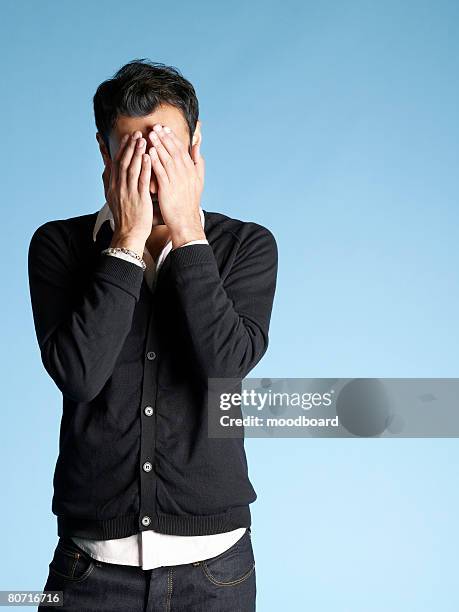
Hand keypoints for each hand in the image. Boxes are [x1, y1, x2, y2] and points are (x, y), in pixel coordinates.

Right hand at [104, 131, 152, 254]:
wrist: (128, 234)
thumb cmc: (124, 217)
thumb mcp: (111, 197)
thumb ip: (109, 181)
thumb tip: (106, 167)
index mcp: (113, 186)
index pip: (115, 163)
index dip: (121, 149)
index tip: (127, 137)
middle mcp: (119, 187)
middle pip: (123, 162)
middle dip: (129, 146)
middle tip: (136, 133)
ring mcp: (128, 192)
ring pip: (131, 168)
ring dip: (136, 152)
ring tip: (142, 139)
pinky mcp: (139, 199)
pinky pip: (141, 180)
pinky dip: (144, 167)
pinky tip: (148, 157)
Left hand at [147, 124, 205, 247]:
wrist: (185, 221)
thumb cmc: (188, 202)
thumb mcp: (198, 180)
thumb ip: (197, 162)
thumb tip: (197, 145)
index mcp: (191, 170)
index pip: (181, 150)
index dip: (172, 138)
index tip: (165, 128)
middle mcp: (185, 174)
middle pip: (174, 151)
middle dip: (165, 138)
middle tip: (156, 126)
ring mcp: (177, 181)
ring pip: (167, 159)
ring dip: (159, 146)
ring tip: (151, 135)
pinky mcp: (168, 189)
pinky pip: (161, 172)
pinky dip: (155, 161)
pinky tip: (149, 152)